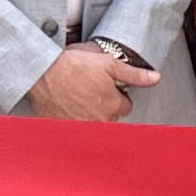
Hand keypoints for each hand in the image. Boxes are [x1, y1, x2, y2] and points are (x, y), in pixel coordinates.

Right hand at [23, 43, 153, 122]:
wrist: (41, 74)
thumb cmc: (70, 67)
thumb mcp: (107, 63)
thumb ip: (134, 74)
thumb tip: (154, 78)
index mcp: (113, 105)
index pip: (125, 105)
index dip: (116, 93)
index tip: (104, 86)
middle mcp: (101, 121)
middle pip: (111, 116)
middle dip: (104, 105)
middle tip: (88, 90)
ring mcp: (83, 128)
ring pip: (96, 123)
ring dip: (90, 113)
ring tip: (77, 97)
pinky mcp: (66, 132)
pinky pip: (77, 131)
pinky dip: (74, 121)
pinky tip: (68, 107)